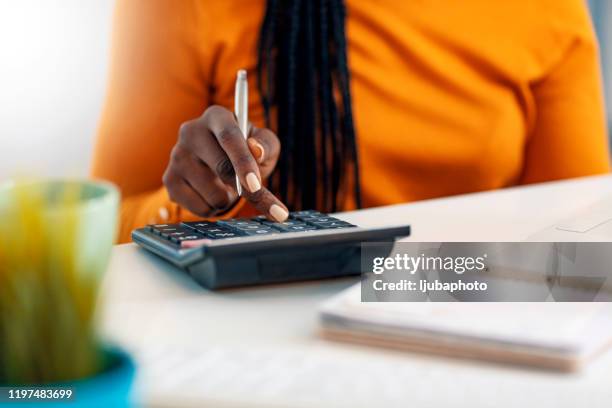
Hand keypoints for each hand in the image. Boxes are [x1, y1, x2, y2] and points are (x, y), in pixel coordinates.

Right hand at [163, 105, 288, 221]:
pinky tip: (211, 194)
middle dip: (246, 190)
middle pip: (222, 168)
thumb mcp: (265, 144)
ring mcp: (176, 156)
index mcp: (217, 116)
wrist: (220, 164)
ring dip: (229, 199)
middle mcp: (191, 131)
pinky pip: (200, 208)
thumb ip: (267, 145)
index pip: (229, 137)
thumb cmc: (248, 150)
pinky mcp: (169, 180)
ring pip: (214, 194)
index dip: (243, 162)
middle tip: (258, 195)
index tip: (256, 185)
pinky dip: (214, 209)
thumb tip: (257, 150)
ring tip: (226, 186)